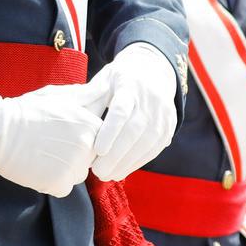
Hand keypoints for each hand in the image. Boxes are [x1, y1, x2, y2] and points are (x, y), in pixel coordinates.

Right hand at [0, 87, 101, 197]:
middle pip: (88, 159)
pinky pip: (63, 188)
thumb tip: (103, 92)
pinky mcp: (60, 184)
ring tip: (42, 154)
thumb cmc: (27, 111)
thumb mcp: (58, 97)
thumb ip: (84, 97)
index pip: (97, 140)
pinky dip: (51, 182)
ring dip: (64, 169)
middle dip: (72, 154)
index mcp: (90, 124)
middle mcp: (87, 146)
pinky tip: (37, 166)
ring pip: (77, 174)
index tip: (60, 133)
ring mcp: (74, 166)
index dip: (77, 138)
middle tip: (49, 143)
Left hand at [80, 43, 176, 181]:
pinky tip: (122, 170)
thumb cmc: (119, 78)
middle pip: (134, 131)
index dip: (110, 132)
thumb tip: (77, 121)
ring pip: (146, 144)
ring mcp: (162, 115)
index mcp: (129, 85)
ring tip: (107, 174)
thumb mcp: (104, 80)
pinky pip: (153, 149)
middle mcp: (150, 100)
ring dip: (126, 163)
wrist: (153, 71)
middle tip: (98, 171)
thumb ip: (92, 99)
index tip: (98, 150)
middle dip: (116, 154)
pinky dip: (137, 162)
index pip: (121, 111)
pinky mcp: (169, 127)